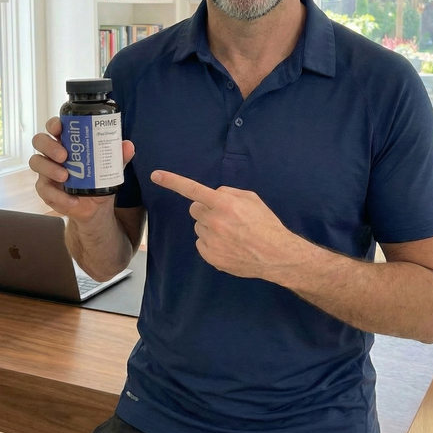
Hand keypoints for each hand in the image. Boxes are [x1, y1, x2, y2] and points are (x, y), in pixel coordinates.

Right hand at [29, 117, 134, 221]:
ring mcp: (47, 170)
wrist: (97, 207)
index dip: (53, 124)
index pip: (54, 126)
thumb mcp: (111, 167)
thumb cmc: (100, 179)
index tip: (59, 128)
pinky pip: (44, 190)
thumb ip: (118, 156)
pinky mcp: (46, 189)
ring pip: (36, 162)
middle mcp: (53, 153)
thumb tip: (127, 145)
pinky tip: (72, 200)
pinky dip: (59, 195)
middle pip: (40, 140)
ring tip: (66, 176)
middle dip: (49, 146)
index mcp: (67, 141)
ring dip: (50, 169)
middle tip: (64, 155)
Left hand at [150, 170, 294, 280]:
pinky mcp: (210, 257)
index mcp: (224, 204)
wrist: (276, 255)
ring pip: (199, 227)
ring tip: (232, 234)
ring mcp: (211, 241)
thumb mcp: (251, 199)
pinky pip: (202, 243)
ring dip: (210, 227)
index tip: (155, 175)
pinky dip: (211, 243)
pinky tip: (229, 246)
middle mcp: (214, 221)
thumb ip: (228, 193)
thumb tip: (213, 195)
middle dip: (205, 209)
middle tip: (224, 216)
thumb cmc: (266, 224)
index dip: (172, 181)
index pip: (193, 189)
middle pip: (194, 209)